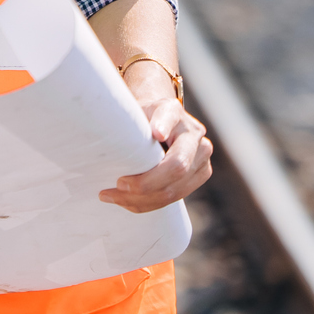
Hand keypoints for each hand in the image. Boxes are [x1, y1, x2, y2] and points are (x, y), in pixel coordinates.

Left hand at [101, 95, 212, 211]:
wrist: (158, 121)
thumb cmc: (139, 118)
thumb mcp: (135, 109)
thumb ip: (135, 120)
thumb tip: (142, 137)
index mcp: (175, 113)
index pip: (170, 120)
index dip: (164, 126)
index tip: (156, 133)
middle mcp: (195, 137)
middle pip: (177, 168)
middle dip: (145, 182)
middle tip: (117, 184)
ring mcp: (202, 160)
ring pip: (174, 190)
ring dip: (141, 199)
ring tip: (111, 196)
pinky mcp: (198, 177)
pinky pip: (174, 198)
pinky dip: (146, 203)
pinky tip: (126, 202)